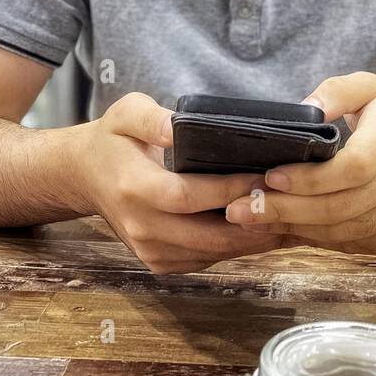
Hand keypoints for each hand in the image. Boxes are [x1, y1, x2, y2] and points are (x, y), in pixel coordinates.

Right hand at [73, 92, 284, 273]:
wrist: (83, 177)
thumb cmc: (111, 140)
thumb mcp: (126, 113)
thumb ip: (153, 118)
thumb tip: (177, 127)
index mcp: (135, 188)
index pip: (191, 196)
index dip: (231, 190)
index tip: (267, 177)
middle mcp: (142, 227)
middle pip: (209, 235)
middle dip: (254, 223)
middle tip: (292, 206)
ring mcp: (150, 251)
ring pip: (212, 253)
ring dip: (252, 241)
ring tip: (288, 220)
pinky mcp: (159, 262)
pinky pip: (205, 260)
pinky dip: (235, 249)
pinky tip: (262, 232)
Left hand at [223, 73, 375, 253]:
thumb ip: (338, 90)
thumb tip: (305, 108)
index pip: (349, 169)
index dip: (307, 180)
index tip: (270, 177)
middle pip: (341, 206)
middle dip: (286, 210)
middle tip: (242, 208)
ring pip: (346, 231)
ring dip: (298, 229)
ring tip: (258, 219)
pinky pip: (358, 243)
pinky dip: (323, 239)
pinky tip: (294, 229)